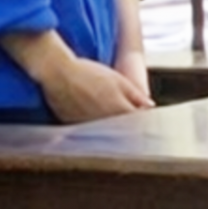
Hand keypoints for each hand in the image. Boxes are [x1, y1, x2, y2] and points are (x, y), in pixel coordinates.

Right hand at [35, 55, 153, 123]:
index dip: (140, 119)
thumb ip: (135, 95)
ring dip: (111, 129)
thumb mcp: (118, 80)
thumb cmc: (87, 73)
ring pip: (106, 134)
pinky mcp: (75, 128)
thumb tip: (149, 106)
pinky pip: (89, 133)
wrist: (58, 73)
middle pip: (123, 131)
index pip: (138, 123)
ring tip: (103, 112)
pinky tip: (90, 115)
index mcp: (119, 112)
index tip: (140, 114)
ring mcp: (90, 129)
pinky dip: (94, 128)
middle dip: (127, 125)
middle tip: (123, 113)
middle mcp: (106, 125)